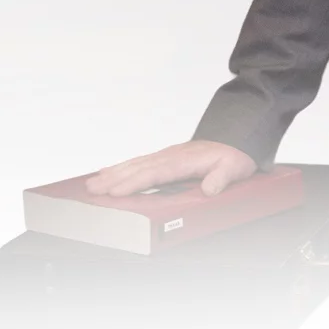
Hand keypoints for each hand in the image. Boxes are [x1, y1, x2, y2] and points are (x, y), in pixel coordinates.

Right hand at [83, 140, 257, 197]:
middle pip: (136, 168)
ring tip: (92, 182)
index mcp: (183, 160)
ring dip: (112, 173)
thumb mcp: (234, 167)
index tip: (115, 190)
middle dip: (113, 179)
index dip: (133, 182)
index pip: (153, 173)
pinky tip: (110, 172)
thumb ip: (221, 178)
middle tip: (92, 188)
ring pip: (134, 164)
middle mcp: (170, 156)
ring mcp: (165, 156)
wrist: (236, 138)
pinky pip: (138, 163)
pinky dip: (122, 168)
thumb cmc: (233, 155)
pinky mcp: (164, 158)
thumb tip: (210, 188)